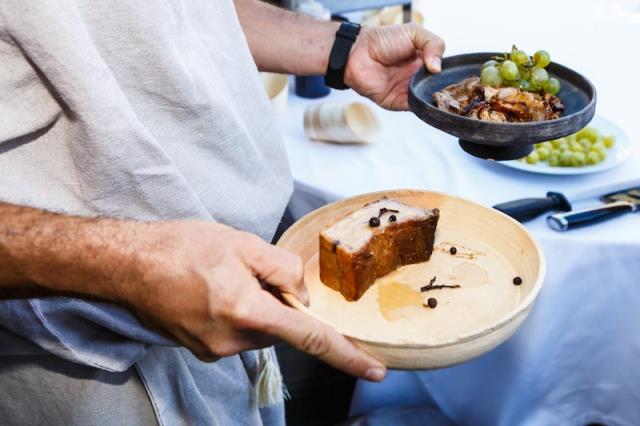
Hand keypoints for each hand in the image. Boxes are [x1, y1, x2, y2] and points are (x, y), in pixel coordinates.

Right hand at [124, 221, 386, 381]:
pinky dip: (239, 315)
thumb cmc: (182, 247)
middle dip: (280, 305)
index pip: (310, 338)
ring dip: (257, 309)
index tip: (376, 370)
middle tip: (251, 272)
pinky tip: (214, 292)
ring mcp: (214, 351)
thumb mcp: (242, 243)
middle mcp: (232, 341)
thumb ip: (282, 269)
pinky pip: (238, 335)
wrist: (128, 265)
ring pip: (260, 332)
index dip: (347, 355)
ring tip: (225, 279)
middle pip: (282, 329)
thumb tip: (301, 295)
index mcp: (248, 312)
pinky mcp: (202, 350)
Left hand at [344, 23, 444, 110]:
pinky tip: (427, 99)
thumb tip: (438, 68)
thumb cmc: (382, 40)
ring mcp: (408, 91)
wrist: (357, 53)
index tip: (458, 76)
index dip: (450, 73)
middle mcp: (418, 77)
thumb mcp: (414, 32)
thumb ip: (433, 44)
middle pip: (437, 88)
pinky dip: (423, 106)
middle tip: (454, 89)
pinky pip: (415, 108)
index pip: (443, 71)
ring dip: (435, 98)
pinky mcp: (398, 103)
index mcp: (424, 61)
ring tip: (442, 94)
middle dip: (445, 89)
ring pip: (428, 99)